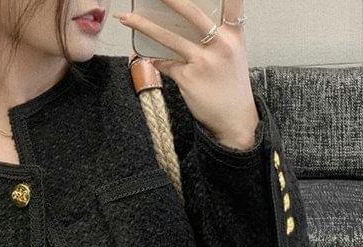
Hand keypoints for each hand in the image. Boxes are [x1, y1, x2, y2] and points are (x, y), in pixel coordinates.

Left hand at [113, 0, 258, 149]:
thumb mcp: (233, 53)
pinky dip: (155, 60)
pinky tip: (147, 56)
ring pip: (169, 38)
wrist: (235, 119)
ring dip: (144, 26)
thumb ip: (218, 35)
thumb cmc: (232, 85)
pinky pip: (165, 64)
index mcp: (234, 35)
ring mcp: (203, 61)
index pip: (233, 2)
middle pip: (192, 13)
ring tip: (127, 18)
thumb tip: (187, 23)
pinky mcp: (188, 78)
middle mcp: (220, 44)